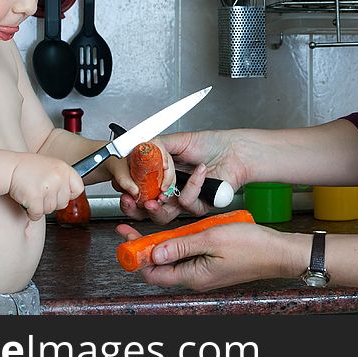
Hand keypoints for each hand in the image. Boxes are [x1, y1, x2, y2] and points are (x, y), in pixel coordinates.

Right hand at [9, 153, 83, 220]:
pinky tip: (27, 201)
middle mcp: (58, 178)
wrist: (9, 167)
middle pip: (64, 203)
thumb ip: (62, 179)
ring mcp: (47, 188)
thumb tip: (70, 195)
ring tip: (33, 194)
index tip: (61, 194)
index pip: (79, 188)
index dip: (70, 194)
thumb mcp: (51, 167)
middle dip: (52, 202)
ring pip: (50, 209)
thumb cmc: (28, 167)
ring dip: (40, 207)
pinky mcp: (35, 197)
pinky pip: (37, 214)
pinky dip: (32, 212)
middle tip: (41, 194)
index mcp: (64, 169)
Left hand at [114, 220, 289, 290]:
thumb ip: (181, 245)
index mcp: (193, 276)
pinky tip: (179, 228)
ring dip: (161, 243)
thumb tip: (154, 252)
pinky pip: (188, 254)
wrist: (278, 252)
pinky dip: (178, 242)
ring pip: (173, 258)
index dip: (136, 255)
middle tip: (131, 229)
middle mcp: (196, 278)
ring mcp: (204, 272)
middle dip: (144, 247)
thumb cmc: (252, 247)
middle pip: (160, 266)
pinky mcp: (212, 264)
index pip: (153, 272)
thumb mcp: (211, 239)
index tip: (127, 237)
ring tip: (152, 226)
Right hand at [118, 130, 247, 223]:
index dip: (128, 193)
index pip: (137, 190)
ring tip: (160, 195)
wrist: (234, 151)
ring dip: (157, 207)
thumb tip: (139, 156)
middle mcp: (169, 191)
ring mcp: (183, 201)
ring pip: (163, 216)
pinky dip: (193, 183)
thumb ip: (155, 148)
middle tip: (133, 200)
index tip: (124, 189)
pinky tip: (201, 170)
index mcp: (160, 176)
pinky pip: (187, 202)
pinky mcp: (198, 206)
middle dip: (135, 209)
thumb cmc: (209, 144)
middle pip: (145, 210)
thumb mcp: (176, 141)